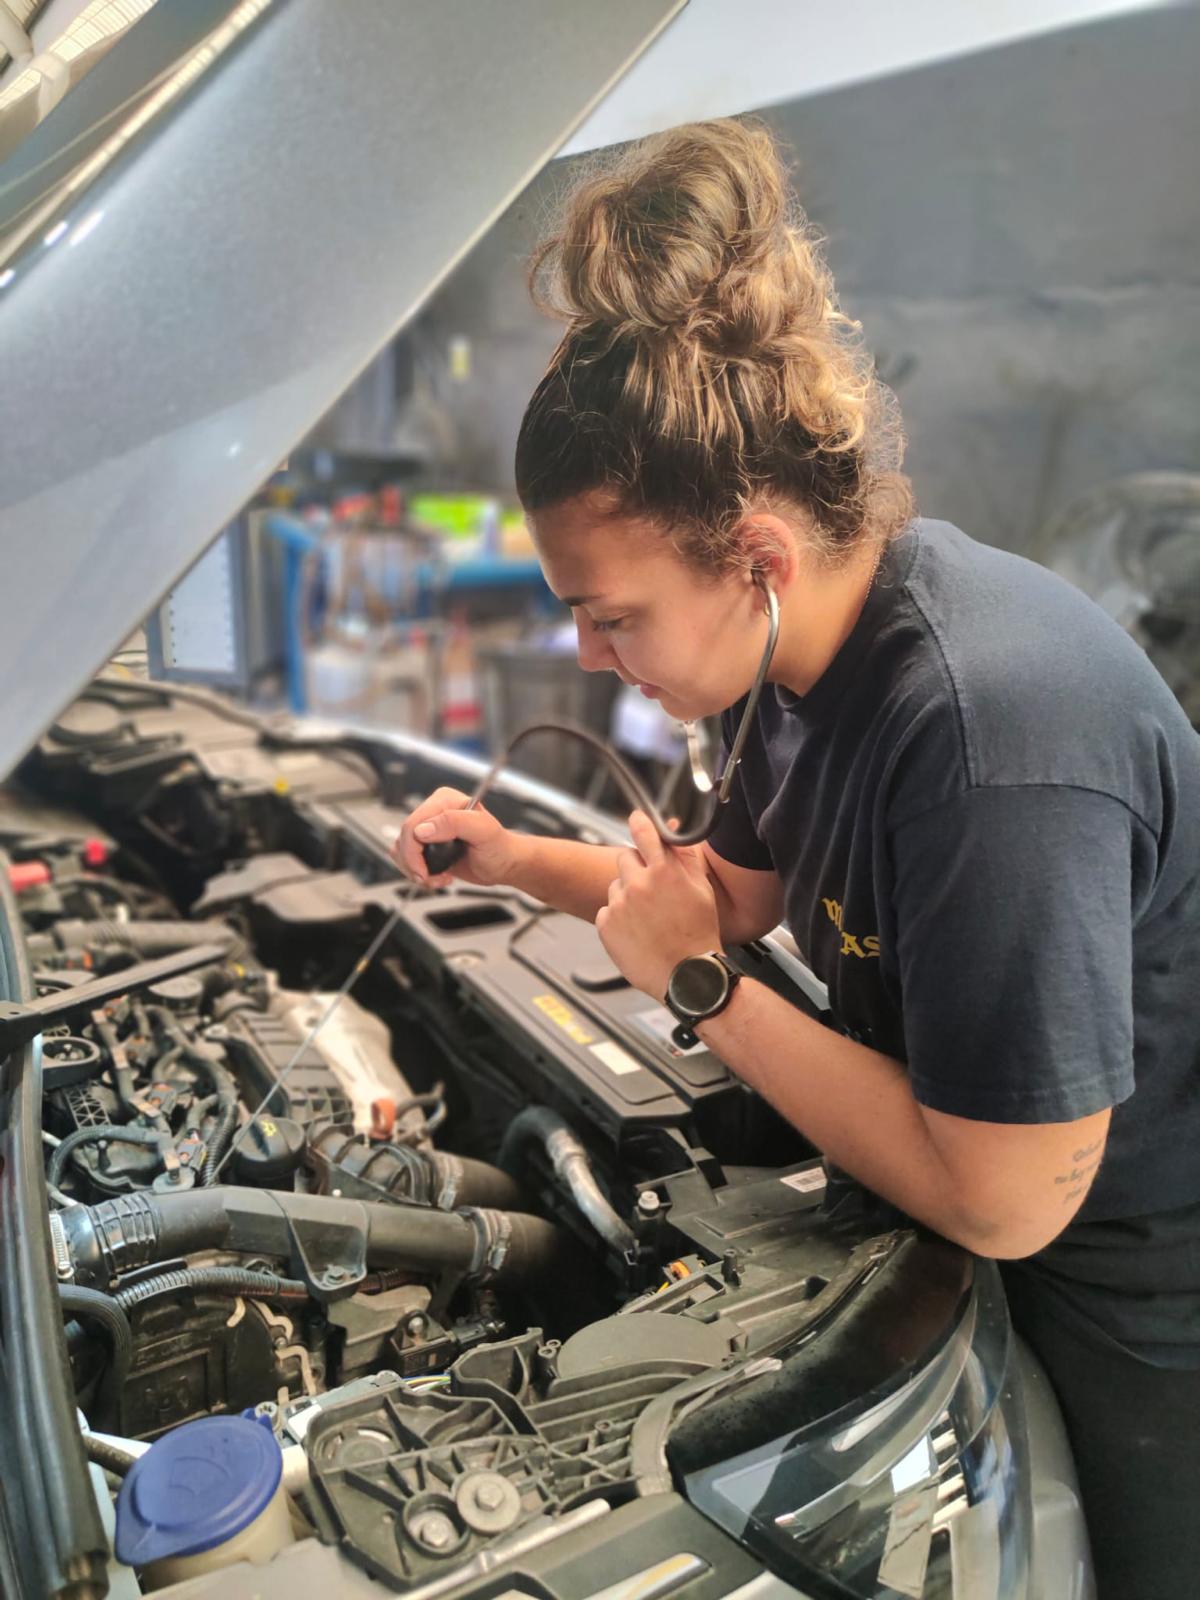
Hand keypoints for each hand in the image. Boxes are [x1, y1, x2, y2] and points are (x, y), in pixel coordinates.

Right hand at [393, 786, 522, 888]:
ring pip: (401, 850)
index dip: (413, 850)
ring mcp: (430, 831)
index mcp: (445, 801)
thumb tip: (423, 829)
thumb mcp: (483, 831)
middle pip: (404, 838)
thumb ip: (454, 822)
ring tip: (437, 876)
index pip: (413, 823)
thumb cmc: (501, 847)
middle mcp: (434, 813)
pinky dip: (418, 873)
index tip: (423, 870)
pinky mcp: (428, 847)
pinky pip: (407, 859)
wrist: (505, 864)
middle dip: (413, 863)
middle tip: (428, 877)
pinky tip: (438, 876)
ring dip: (415, 870)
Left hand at [595, 810, 722, 997]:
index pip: (645, 833)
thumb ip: (684, 857)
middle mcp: (638, 885)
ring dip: (627, 895)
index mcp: (663, 872)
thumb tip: (674, 833)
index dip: (640, 822)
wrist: (687, 975)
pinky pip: (607, 911)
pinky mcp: (605, 925)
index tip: (637, 818)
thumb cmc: (698, 934)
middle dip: (636, 868)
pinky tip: (637, 931)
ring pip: (616, 886)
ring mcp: (619, 905)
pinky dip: (617, 918)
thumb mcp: (700, 890)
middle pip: (625, 858)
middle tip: (651, 889)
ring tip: (648, 918)